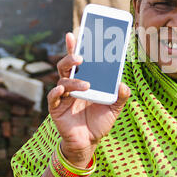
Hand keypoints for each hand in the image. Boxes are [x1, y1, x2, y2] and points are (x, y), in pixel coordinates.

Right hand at [47, 32, 130, 167]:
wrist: (89, 142)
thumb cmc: (99, 122)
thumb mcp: (115, 108)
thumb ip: (121, 96)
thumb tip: (123, 85)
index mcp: (84, 80)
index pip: (78, 61)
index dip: (74, 47)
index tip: (74, 34)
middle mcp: (71, 85)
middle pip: (66, 66)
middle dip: (71, 58)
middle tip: (81, 58)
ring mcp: (63, 96)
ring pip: (62, 80)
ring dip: (73, 80)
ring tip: (86, 85)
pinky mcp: (56, 108)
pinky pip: (53, 98)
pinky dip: (55, 93)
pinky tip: (62, 91)